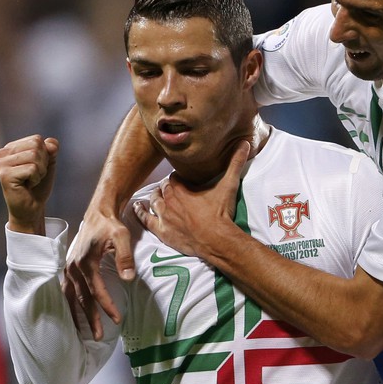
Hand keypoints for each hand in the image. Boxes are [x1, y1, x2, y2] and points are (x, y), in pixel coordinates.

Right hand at [0, 134, 57, 234]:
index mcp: (9, 148)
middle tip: (34, 176)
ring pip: (34, 156)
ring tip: (31, 181)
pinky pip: (32, 168)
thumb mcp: (47, 164)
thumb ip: (50, 150)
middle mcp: (1, 154)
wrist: (31, 209)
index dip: (45, 155)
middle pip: (36, 146)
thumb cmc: (38, 187)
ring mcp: (1, 164)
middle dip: (43, 163)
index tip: (36, 169)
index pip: (36, 139)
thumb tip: (51, 143)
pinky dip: (36, 179)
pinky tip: (28, 186)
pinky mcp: (5, 175)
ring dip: (40, 172)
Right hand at [64, 208, 135, 339]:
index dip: (107, 306)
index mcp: (86, 261)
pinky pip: (67, 291)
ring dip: (78, 315)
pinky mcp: (68, 269)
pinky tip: (74, 316)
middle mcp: (73, 267)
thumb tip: (128, 278)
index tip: (117, 319)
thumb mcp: (121, 236)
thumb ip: (125, 257)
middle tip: (99, 336)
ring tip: (84, 333)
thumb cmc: (110, 225)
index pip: (97, 290)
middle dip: (91, 318)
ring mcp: (69, 269)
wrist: (98, 214)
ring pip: (72, 297)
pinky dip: (71, 304)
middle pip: (82, 298)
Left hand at [133, 141, 249, 256]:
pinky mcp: (162, 231)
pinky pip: (146, 220)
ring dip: (155, 198)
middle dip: (166, 188)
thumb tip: (245, 144)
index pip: (174, 178)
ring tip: (156, 196)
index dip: (178, 179)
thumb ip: (235, 163)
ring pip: (154, 202)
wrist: (216, 240)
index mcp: (181, 188)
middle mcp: (169, 200)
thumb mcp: (229, 185)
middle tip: (171, 189)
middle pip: (162, 189)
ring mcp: (164, 216)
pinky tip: (137, 208)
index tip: (182, 180)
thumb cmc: (221, 213)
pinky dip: (141, 213)